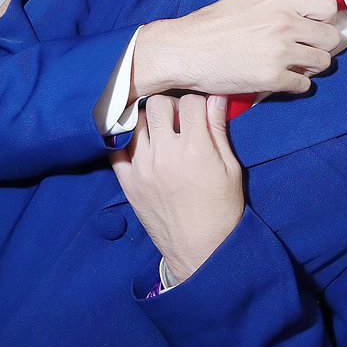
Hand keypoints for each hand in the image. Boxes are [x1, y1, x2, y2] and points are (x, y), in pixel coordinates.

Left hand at [108, 92, 244, 282]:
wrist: (201, 249)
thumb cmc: (222, 209)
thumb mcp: (231, 168)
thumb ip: (219, 129)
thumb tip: (216, 97)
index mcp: (195, 149)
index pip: (190, 102)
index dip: (198, 102)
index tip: (200, 112)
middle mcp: (165, 154)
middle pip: (157, 104)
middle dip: (170, 106)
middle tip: (178, 119)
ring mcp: (142, 168)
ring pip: (135, 122)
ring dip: (149, 121)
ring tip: (160, 132)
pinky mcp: (128, 182)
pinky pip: (115, 149)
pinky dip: (125, 141)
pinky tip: (139, 143)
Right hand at [132, 0, 341, 99]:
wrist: (184, 50)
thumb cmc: (213, 23)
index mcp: (279, 0)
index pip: (329, 7)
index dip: (324, 18)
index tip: (314, 26)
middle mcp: (285, 23)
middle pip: (332, 38)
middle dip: (323, 45)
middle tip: (308, 49)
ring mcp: (280, 52)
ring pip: (322, 63)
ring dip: (312, 66)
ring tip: (296, 65)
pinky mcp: (272, 78)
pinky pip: (304, 84)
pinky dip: (297, 84)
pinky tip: (283, 79)